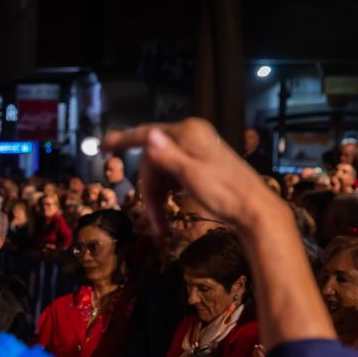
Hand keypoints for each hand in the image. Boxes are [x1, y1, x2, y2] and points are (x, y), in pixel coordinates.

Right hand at [103, 119, 278, 235]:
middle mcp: (191, 135)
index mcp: (188, 132)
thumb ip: (168, 155)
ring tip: (161, 224)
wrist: (254, 209)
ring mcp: (197, 149)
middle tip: (151, 219)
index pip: (146, 135)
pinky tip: (171, 206)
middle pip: (153, 160)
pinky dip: (168, 191)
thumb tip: (149, 136)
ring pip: (162, 170)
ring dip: (158, 197)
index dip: (122, 140)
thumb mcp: (191, 175)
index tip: (102, 145)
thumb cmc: (224, 193)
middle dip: (149, 190)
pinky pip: (173, 174)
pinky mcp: (202, 162)